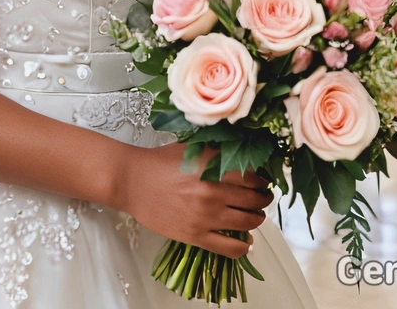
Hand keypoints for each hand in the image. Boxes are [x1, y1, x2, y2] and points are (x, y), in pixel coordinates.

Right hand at [118, 142, 272, 259]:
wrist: (133, 182)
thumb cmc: (160, 162)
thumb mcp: (192, 147)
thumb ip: (217, 150)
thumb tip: (242, 151)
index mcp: (213, 167)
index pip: (253, 177)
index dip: (263, 180)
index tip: (263, 182)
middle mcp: (213, 192)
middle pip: (254, 200)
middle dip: (263, 200)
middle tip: (263, 198)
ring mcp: (205, 216)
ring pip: (247, 223)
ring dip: (257, 220)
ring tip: (255, 216)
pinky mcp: (196, 236)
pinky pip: (229, 248)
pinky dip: (243, 247)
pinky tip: (246, 242)